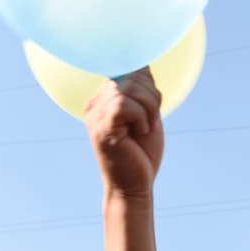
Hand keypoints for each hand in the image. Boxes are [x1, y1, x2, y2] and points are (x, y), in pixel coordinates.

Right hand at [85, 68, 164, 197]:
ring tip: (149, 126)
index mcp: (104, 101)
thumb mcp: (147, 114)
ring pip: (127, 90)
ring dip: (149, 106)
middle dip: (151, 94)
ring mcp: (96, 117)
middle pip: (128, 76)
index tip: (154, 102)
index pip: (126, 70)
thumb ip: (143, 91)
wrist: (134, 187)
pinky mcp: (101, 128)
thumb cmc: (141, 154)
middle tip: (153, 120)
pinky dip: (141, 116)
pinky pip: (123, 105)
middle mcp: (95, 106)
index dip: (145, 80)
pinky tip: (141, 132)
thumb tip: (144, 63)